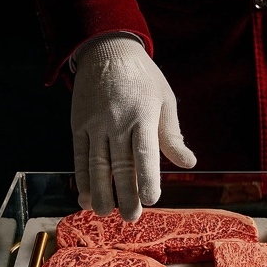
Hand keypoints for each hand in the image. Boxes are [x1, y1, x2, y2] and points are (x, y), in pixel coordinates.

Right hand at [71, 35, 196, 220]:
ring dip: (100, 191)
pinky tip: (85, 197)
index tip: (151, 199)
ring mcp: (94, 124)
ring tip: (105, 213)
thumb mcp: (164, 99)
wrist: (106, 49)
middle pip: (120, 164)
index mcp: (142, 115)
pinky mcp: (78, 125)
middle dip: (124, 193)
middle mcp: (116, 121)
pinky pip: (79, 156)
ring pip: (96, 163)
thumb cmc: (143, 78)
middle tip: (130, 217)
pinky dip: (81, 178)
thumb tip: (188, 163)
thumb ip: (172, 134)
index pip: (145, 152)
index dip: (146, 178)